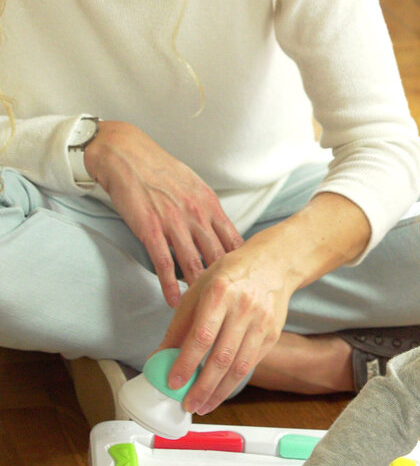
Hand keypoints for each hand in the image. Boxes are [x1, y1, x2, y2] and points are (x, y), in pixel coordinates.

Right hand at [85, 121, 243, 306]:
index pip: (234, 240)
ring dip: (200, 290)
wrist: (127, 155)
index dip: (242, 264)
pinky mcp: (150, 229)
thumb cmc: (160, 170)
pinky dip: (170, 285)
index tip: (246, 282)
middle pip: (218, 256)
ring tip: (206, 310)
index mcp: (209, 204)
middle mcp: (196, 214)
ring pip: (194, 263)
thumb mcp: (194, 185)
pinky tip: (175, 302)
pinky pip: (164, 263)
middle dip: (227, 282)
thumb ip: (207, 210)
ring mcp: (174, 222)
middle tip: (231, 304)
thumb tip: (219, 231)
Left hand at [155, 236, 296, 412]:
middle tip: (188, 405)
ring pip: (240, 367)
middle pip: (222, 357)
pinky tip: (221, 390)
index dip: (186, 363)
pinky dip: (234, 381)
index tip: (173, 383)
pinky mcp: (272, 334)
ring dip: (219, 391)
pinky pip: (252, 363)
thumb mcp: (198, 291)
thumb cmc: (229, 276)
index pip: (201, 336)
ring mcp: (261, 323)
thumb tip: (158, 358)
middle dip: (203, 387)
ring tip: (203, 405)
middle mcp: (243, 308)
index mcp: (220, 293)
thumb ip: (179, 326)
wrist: (272, 264)